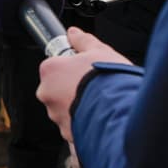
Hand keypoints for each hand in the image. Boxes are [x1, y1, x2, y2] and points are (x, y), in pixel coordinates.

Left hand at [36, 28, 130, 142]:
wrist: (119, 112)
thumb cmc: (108, 80)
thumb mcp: (99, 51)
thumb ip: (83, 41)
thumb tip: (74, 33)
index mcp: (51, 70)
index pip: (54, 66)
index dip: (71, 67)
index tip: (84, 70)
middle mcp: (48, 94)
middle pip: (57, 89)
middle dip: (72, 89)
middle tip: (93, 87)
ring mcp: (56, 115)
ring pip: (64, 109)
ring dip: (78, 107)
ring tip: (99, 103)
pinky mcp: (67, 133)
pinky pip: (73, 127)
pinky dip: (84, 124)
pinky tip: (98, 118)